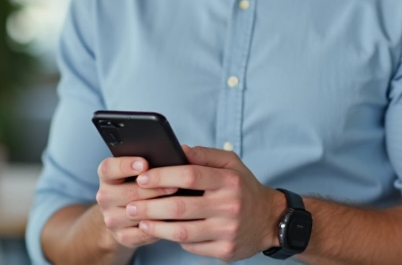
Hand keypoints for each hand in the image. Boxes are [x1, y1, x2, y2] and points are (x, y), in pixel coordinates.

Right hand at [96, 156, 178, 248]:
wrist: (124, 217)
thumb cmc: (139, 186)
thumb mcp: (139, 172)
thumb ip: (152, 161)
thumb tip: (178, 152)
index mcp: (107, 176)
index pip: (109, 168)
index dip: (125, 165)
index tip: (144, 164)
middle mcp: (105, 197)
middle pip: (127, 192)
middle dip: (153, 188)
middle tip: (174, 185)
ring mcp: (111, 219)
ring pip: (136, 213)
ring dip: (157, 209)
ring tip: (178, 203)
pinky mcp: (122, 237)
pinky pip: (142, 233)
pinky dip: (158, 227)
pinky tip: (171, 221)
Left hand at [128, 145, 285, 261]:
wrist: (270, 220)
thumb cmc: (243, 188)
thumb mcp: (231, 164)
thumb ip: (204, 155)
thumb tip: (177, 149)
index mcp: (229, 180)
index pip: (190, 175)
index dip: (162, 176)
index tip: (142, 178)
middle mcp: (230, 205)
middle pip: (181, 207)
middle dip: (150, 206)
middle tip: (130, 206)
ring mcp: (228, 230)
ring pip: (182, 231)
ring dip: (156, 228)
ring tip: (141, 222)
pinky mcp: (226, 250)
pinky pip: (192, 246)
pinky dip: (175, 239)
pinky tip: (163, 233)